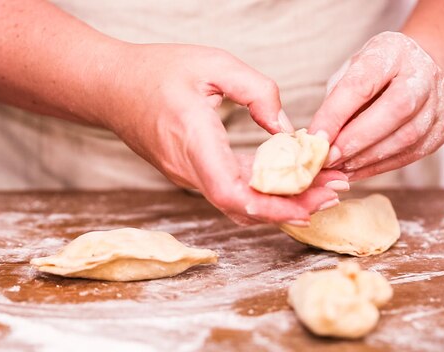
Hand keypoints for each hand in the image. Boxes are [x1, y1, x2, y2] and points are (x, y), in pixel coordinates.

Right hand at [100, 43, 343, 224]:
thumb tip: (286, 128)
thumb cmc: (155, 70)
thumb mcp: (212, 63)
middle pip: (241, 206)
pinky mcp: (188, 174)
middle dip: (290, 207)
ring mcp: (185, 175)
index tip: (308, 203)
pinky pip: (227, 191)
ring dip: (278, 203)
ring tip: (320, 189)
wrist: (110, 88)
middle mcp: (187, 167)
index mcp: (192, 137)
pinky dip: (260, 193)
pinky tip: (287, 183)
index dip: (270, 206)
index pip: (229, 191)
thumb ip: (256, 90)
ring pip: (236, 204)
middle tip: (333, 193)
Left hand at [309, 31, 443, 180]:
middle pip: (394, 110)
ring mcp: (438, 104)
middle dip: (355, 139)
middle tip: (327, 158)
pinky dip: (377, 167)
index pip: (362, 84)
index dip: (335, 114)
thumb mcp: (351, 70)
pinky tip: (355, 170)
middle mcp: (423, 75)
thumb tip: (318, 138)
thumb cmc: (375, 71)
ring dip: (365, 158)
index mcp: (393, 51)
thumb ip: (336, 99)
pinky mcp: (441, 131)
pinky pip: (409, 155)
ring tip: (338, 166)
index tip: (315, 137)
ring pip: (405, 138)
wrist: (420, 71)